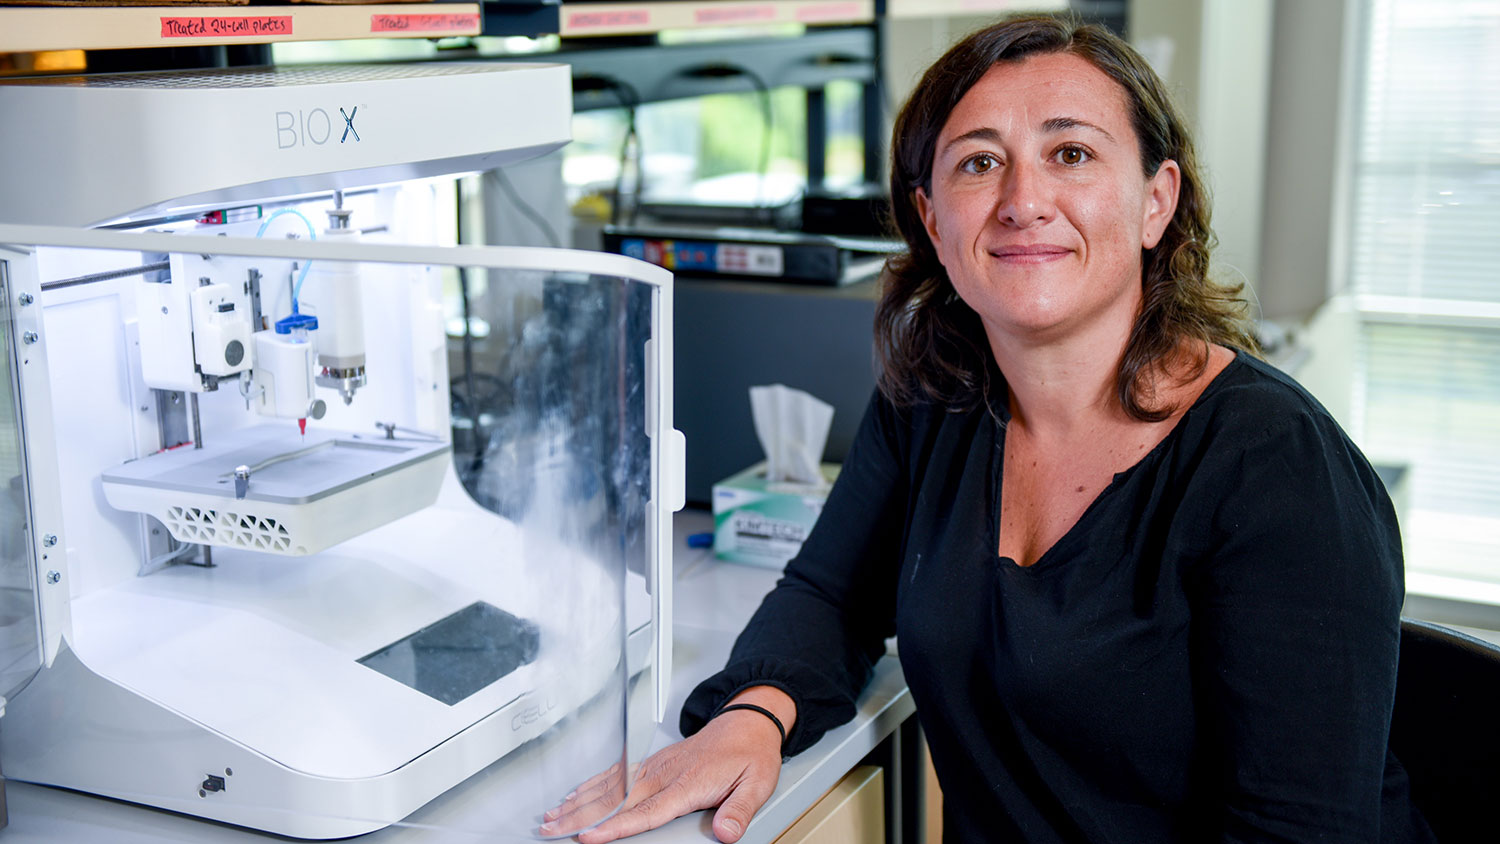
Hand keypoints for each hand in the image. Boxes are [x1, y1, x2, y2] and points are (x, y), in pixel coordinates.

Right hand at [542, 688, 793, 842]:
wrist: (747, 724)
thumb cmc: (750, 756)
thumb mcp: (756, 785)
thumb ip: (739, 811)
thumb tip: (727, 833)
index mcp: (687, 784)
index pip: (644, 811)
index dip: (615, 826)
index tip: (590, 836)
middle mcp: (665, 774)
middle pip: (616, 801)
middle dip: (581, 817)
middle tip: (552, 829)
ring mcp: (655, 767)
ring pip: (610, 788)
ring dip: (578, 803)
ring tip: (552, 816)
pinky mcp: (652, 762)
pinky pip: (616, 775)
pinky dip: (592, 786)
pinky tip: (575, 795)